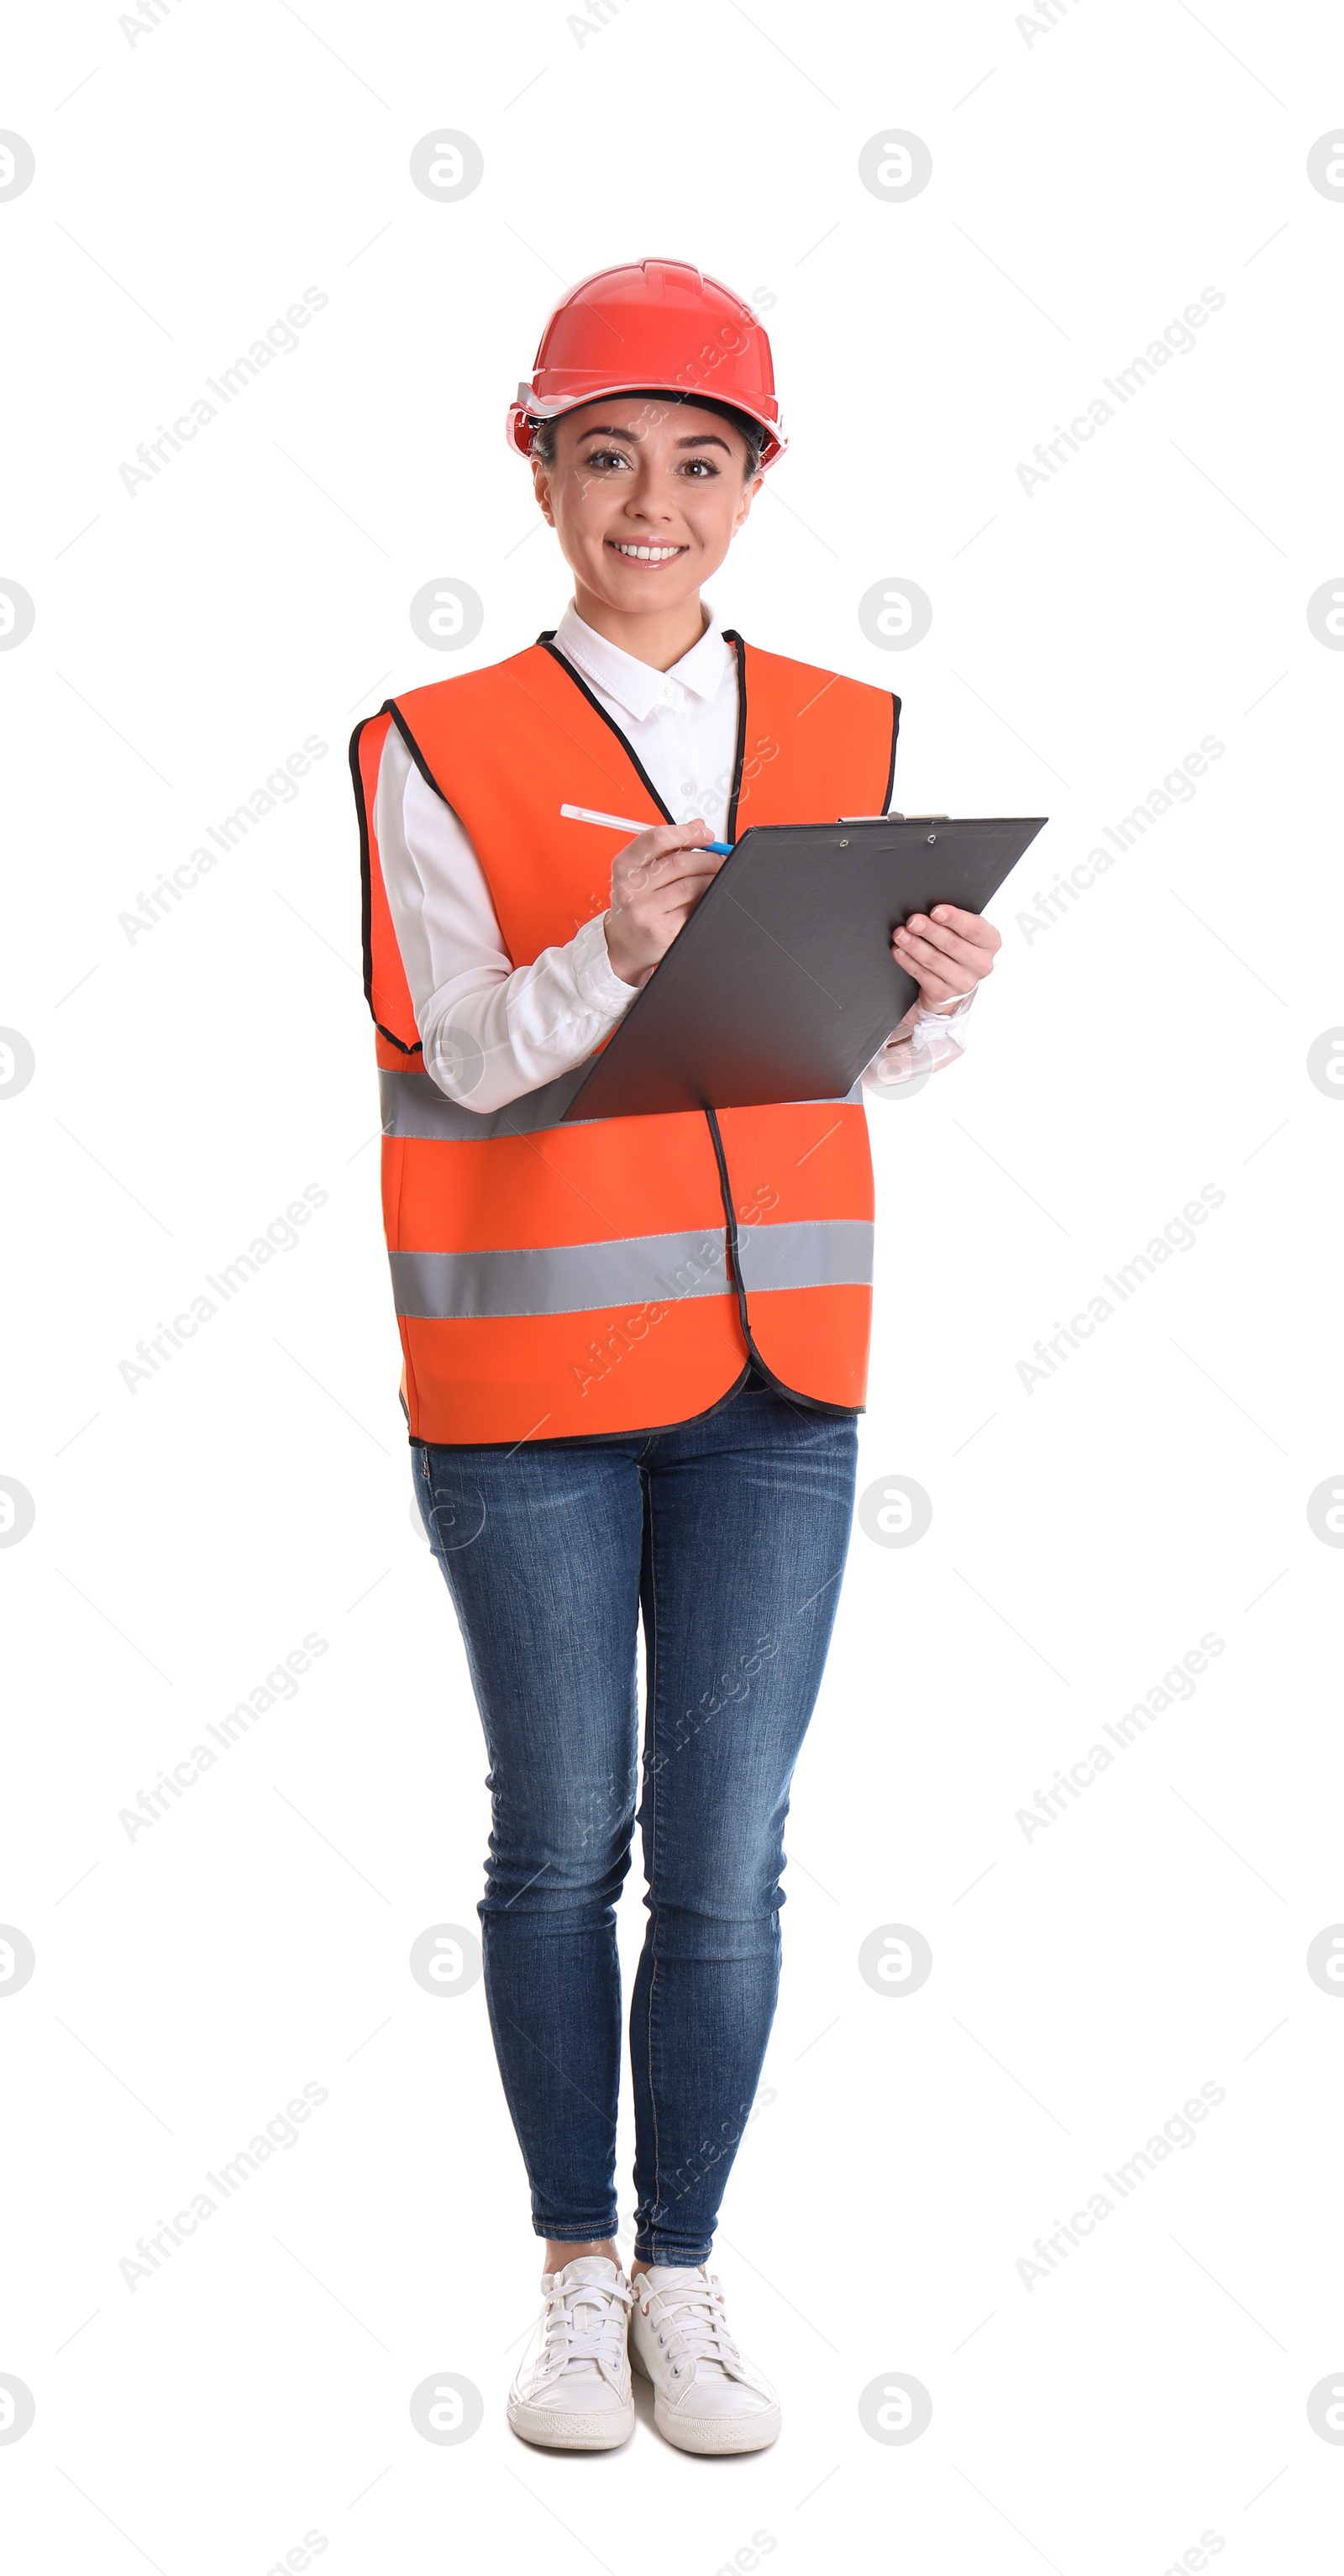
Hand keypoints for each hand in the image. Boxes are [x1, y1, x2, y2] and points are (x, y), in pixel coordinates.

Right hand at [603, 820, 726, 988]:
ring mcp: (645, 911)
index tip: (706, 835)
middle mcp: (630, 888)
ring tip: (715, 877)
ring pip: (690, 886)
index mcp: (624, 867)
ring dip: (710, 879)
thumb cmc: (634, 904)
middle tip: (720, 859)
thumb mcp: (640, 872)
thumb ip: (668, 847)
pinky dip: (704, 901)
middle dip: (708, 858)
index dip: (687, 833)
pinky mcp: (662, 931)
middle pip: (679, 862)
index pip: (657, 839)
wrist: (622, 945)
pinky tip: (704, 898)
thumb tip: (698, 826)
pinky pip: (693, 909)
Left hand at [892, 903, 999, 1009]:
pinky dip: (908, 962)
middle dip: (929, 931)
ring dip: (914, 945)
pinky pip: (922, 976)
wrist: (956, 980)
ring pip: (935, 960)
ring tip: (900, 934)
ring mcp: (964, 982)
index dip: (954, 919)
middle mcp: (981, 964)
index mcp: (990, 942)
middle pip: (952, 944)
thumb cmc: (960, 945)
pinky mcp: (944, 994)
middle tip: (913, 921)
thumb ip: (955, 920)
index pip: (974, 929)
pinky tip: (899, 951)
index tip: (936, 911)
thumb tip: (929, 910)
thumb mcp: (966, 932)